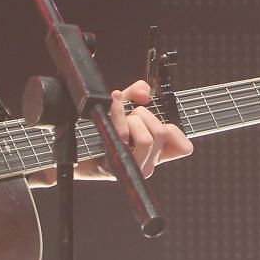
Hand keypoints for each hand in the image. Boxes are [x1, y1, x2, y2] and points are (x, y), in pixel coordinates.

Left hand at [73, 80, 193, 180]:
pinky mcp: (117, 164)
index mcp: (156, 152)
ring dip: (132, 119)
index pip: (184, 148)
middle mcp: (148, 163)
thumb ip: (137, 92)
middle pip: (162, 133)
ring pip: (147, 138)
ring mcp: (133, 167)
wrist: (76, 146)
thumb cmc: (103, 128)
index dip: (175, 130)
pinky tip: (112, 109)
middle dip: (145, 115)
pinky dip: (119, 116)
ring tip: (120, 119)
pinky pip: (125, 137)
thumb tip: (144, 93)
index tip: (160, 122)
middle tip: (130, 115)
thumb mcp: (124, 105)